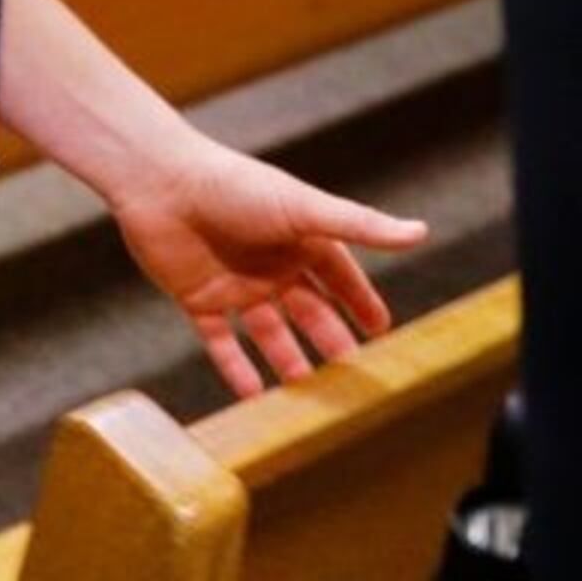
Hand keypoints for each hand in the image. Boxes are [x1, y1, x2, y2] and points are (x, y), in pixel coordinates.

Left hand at [108, 140, 429, 398]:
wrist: (161, 183)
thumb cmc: (236, 187)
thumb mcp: (304, 209)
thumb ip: (359, 226)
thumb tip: (420, 233)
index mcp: (299, 239)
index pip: (340, 278)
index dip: (360, 303)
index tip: (382, 332)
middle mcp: (271, 264)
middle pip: (309, 312)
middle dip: (330, 341)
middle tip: (352, 380)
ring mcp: (234, 284)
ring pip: (269, 333)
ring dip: (288, 362)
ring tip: (308, 397)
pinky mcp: (197, 298)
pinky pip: (221, 343)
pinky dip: (236, 369)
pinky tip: (252, 396)